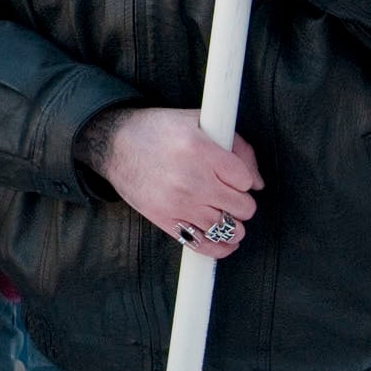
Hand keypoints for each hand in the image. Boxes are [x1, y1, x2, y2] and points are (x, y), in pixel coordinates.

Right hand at [77, 106, 261, 258]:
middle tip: (229, 195)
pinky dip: (220, 248)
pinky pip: (203, 245)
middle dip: (240, 201)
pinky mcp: (165, 220)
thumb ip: (235, 144)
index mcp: (201, 150)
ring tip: (225, 215)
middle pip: (242, 207)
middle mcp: (192, 179)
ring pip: (228, 228)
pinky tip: (225, 242)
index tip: (234, 177)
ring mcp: (178, 203)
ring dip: (233, 225)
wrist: (113, 142)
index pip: (245, 180)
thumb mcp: (197, 122)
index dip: (244, 179)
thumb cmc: (157, 130)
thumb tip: (257, 182)